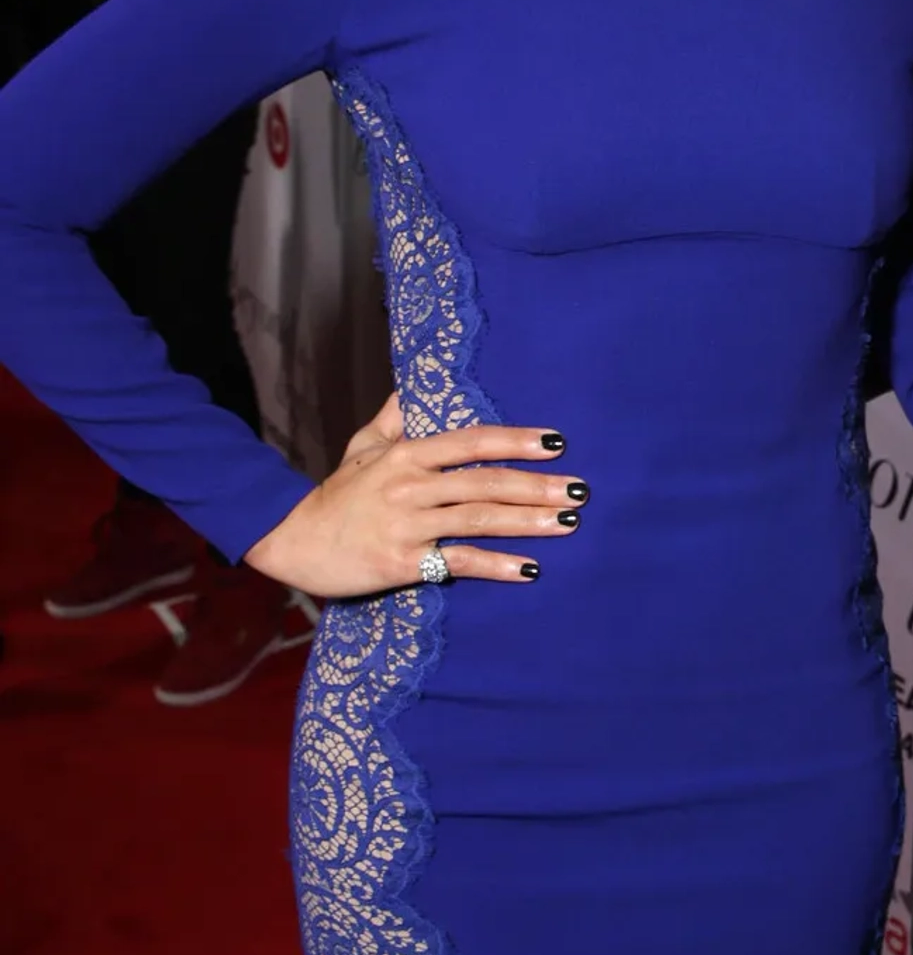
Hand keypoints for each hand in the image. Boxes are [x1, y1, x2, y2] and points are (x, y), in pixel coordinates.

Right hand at [245, 394, 586, 596]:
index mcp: (406, 455)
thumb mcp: (362, 448)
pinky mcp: (401, 562)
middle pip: (484, 482)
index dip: (515, 441)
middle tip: (580, 489)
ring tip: (568, 522)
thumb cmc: (334, 496)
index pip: (471, 442)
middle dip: (536, 485)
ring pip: (478, 519)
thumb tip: (414, 385)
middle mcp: (410, 486)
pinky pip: (457, 562)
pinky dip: (495, 565)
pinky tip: (530, 569)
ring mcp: (407, 524)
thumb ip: (395, 419)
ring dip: (528, 521)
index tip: (556, 443)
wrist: (291, 543)